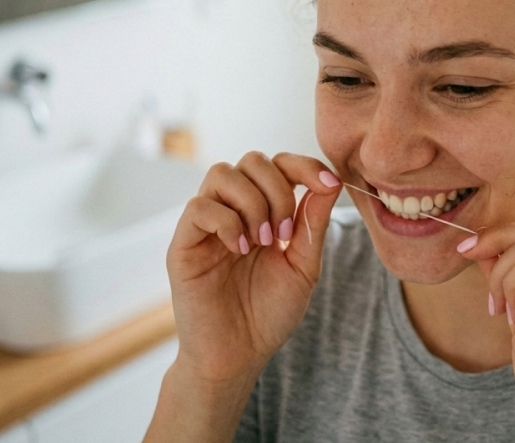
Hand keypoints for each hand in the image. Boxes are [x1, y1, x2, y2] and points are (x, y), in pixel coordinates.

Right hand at [166, 151, 341, 386]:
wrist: (238, 355)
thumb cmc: (269, 313)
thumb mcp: (304, 265)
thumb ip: (313, 223)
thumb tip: (330, 181)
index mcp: (263, 210)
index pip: (279, 164)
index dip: (304, 165)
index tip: (327, 184)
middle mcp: (232, 209)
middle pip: (252, 160)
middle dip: (278, 190)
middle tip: (284, 234)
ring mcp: (206, 224)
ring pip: (223, 173)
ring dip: (252, 203)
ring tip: (262, 242)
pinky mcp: (183, 243)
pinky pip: (199, 207)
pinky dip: (227, 223)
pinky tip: (239, 251)